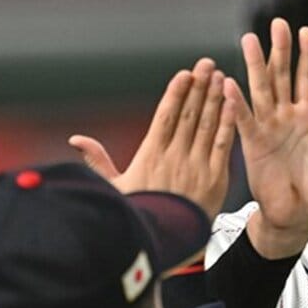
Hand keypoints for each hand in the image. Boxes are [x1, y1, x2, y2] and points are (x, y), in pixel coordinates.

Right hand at [69, 57, 234, 218]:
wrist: (165, 244)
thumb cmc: (139, 216)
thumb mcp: (114, 189)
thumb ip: (99, 161)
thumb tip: (76, 139)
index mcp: (151, 156)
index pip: (165, 116)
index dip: (176, 93)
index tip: (184, 74)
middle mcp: (175, 157)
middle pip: (188, 114)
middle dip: (198, 87)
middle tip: (206, 63)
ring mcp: (197, 167)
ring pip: (206, 125)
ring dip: (214, 99)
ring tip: (219, 76)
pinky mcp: (215, 179)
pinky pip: (222, 145)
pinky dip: (227, 123)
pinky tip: (231, 104)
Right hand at [225, 18, 307, 258]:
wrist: (301, 215)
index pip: (307, 78)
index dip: (307, 55)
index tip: (306, 31)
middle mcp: (287, 117)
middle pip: (281, 76)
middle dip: (279, 50)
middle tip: (277, 24)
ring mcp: (268, 128)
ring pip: (261, 90)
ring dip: (255, 66)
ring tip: (249, 40)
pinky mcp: (253, 145)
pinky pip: (245, 120)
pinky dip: (237, 103)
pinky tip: (230, 84)